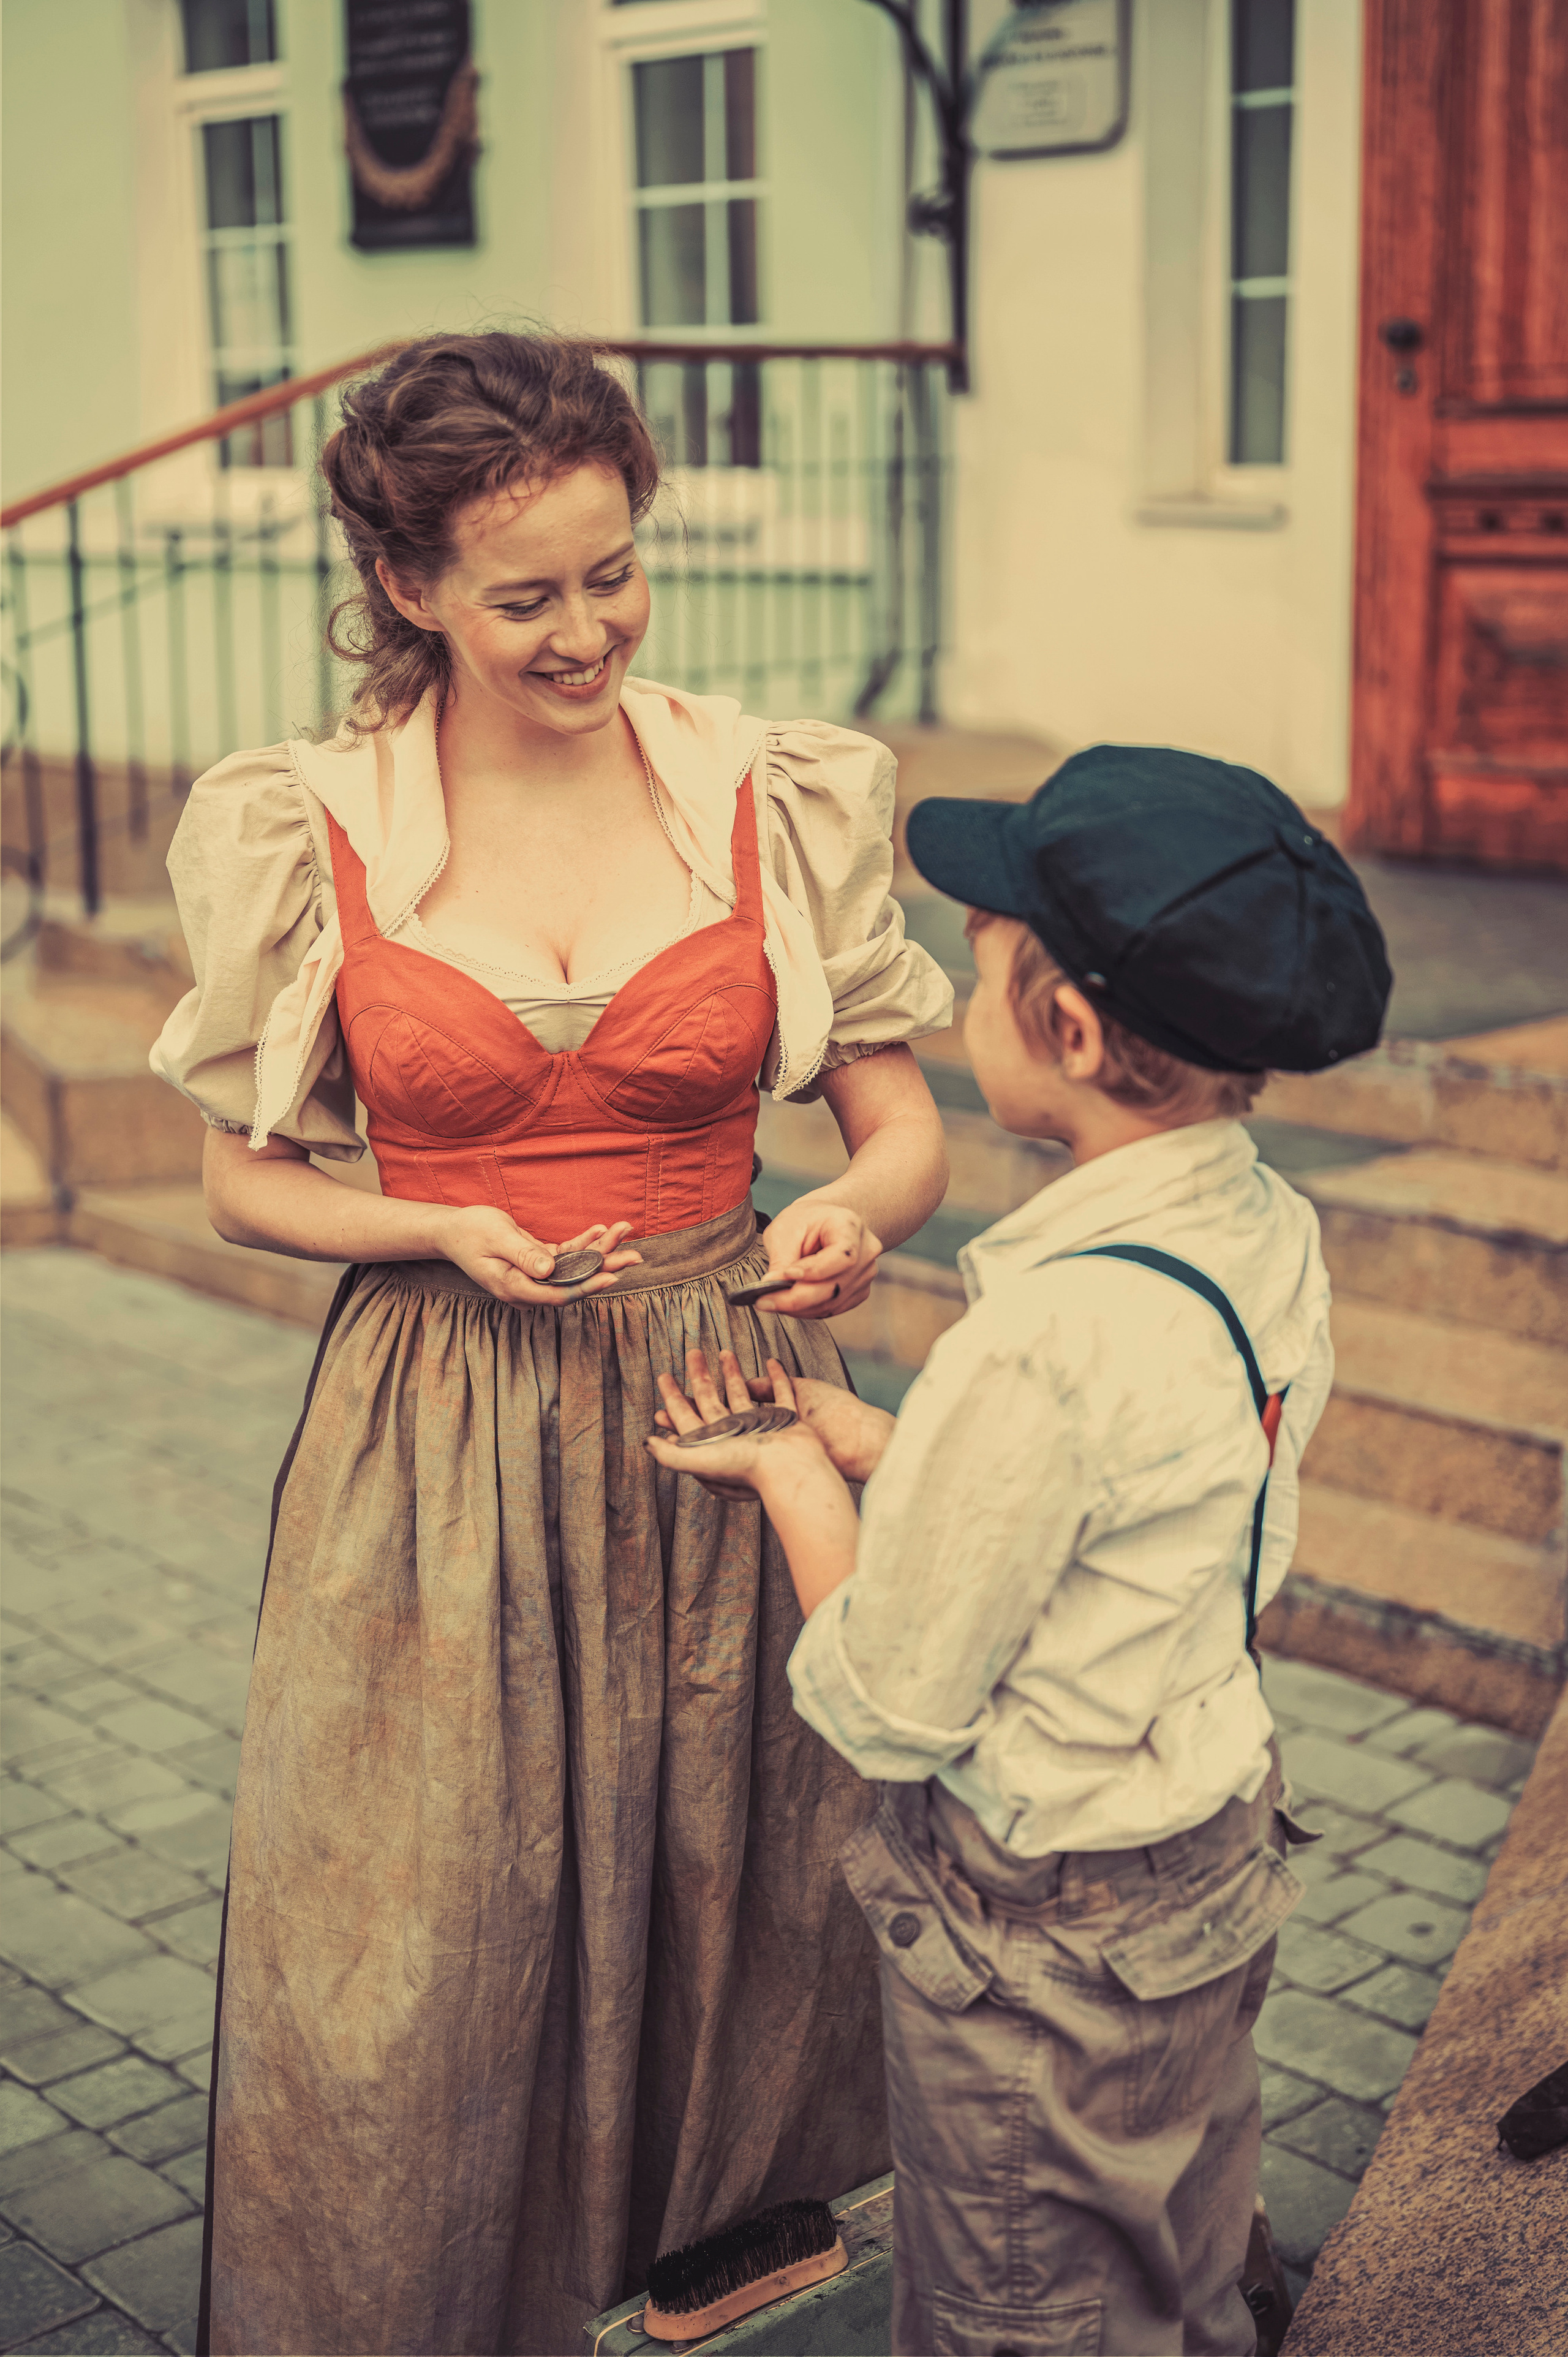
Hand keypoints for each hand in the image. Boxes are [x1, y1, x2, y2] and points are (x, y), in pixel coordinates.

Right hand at [434, 1210, 642, 1305]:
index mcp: (514, 1287)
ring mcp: (534, 1276)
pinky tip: (602, 1230)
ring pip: (574, 1268)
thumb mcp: (496, 1239)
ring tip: (626, 1231)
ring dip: (601, 1251)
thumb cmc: (471, 1232)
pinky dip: (584, 1243)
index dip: (586, 1286)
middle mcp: (528, 1287)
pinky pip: (567, 1256)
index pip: (558, 1293)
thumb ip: (523, 1255)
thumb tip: (550, 1270)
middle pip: (573, 1282)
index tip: (612, 1277)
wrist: (454, 1230)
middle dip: (606, 1268)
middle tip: (636, 1256)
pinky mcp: (539, 1263)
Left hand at [653, 1353, 894, 1483]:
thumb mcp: (700, 1460)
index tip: (664, 1375)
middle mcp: (735, 1433)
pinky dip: (776, 1377)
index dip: (672, 1396)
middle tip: (692, 1353)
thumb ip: (671, 1455)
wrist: (789, 1470)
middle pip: (710, 1399)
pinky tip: (771, 1362)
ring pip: (742, 1393)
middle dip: (699, 1376)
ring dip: (732, 1373)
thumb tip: (647, 1443)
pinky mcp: (786, 1420)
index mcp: (713, 1441)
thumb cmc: (745, 1467)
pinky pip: (780, 1393)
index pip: (685, 1415)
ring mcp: (761, 1426)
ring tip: (725, 1352)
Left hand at [751, 1196, 881, 1320]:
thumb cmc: (804, 1221)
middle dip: (796, 1299)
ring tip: (772, 1301)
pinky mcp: (859, 1291)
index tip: (784, 1275)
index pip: (841, 1257)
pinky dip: (808, 1310)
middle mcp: (866, 1251)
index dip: (814, 1271)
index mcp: (850, 1226)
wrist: (823, 1222)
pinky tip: (789, 1302)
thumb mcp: (786, 1229)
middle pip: (835, 1286)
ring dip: (799, 1308)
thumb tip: (771, 1286)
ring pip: (832, 1303)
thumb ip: (781, 1258)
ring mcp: (866, 1274)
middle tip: (764, 1301)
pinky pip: (833, 1308)